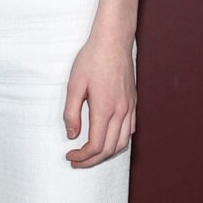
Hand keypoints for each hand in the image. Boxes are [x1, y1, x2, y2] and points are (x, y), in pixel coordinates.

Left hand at [63, 30, 135, 167]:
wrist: (113, 41)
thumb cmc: (92, 60)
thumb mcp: (74, 85)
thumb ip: (71, 113)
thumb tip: (72, 135)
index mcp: (105, 109)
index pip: (96, 145)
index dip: (82, 156)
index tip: (69, 155)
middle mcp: (121, 111)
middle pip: (110, 149)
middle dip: (92, 160)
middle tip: (76, 160)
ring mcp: (130, 107)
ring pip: (122, 142)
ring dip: (106, 153)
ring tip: (89, 154)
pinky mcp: (133, 102)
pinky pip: (129, 130)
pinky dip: (118, 141)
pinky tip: (106, 139)